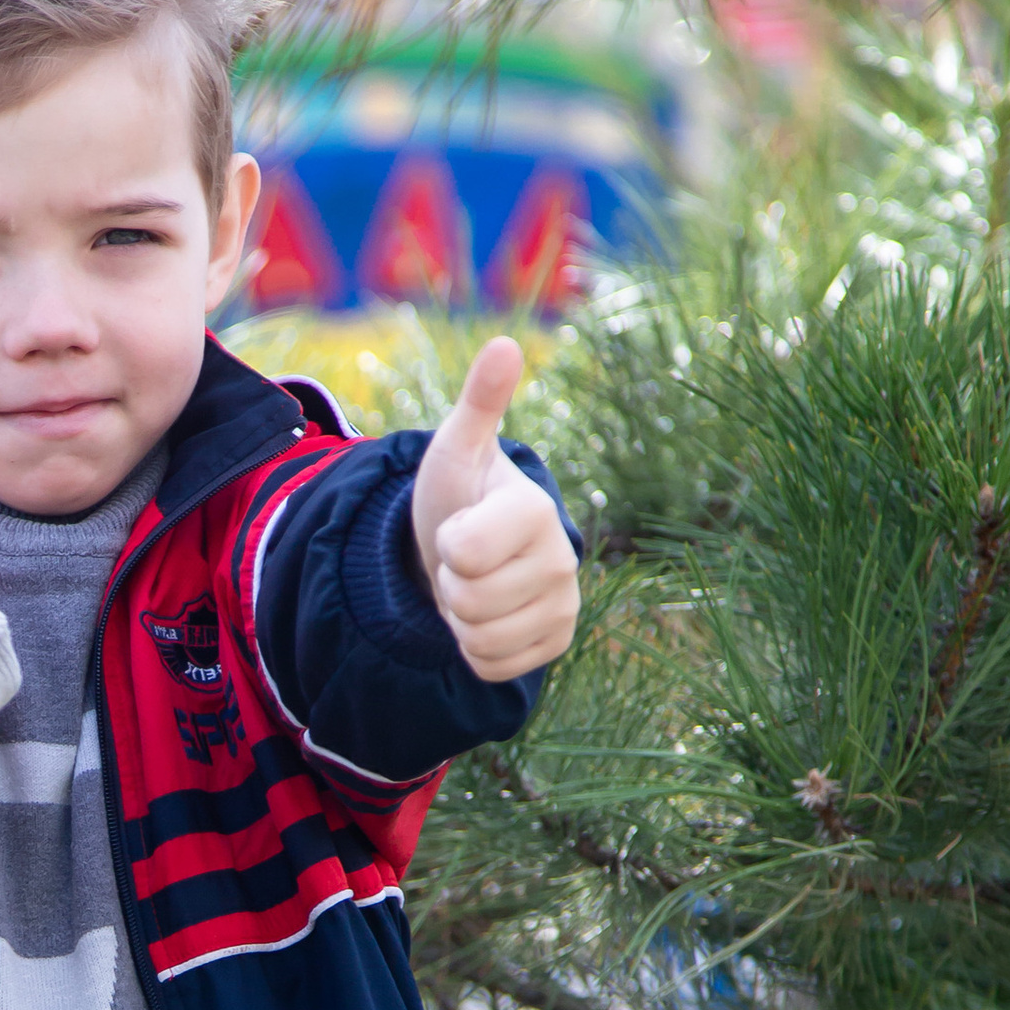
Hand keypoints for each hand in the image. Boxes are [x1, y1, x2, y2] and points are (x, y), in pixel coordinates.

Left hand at [410, 337, 581, 683]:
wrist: (471, 546)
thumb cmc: (461, 494)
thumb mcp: (457, 449)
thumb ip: (479, 403)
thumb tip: (505, 344)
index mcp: (537, 512)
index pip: (465, 553)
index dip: (447, 544)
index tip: (461, 526)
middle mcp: (563, 562)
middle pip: (469, 603)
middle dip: (451, 583)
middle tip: (464, 560)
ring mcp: (563, 608)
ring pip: (479, 640)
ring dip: (460, 617)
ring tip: (474, 583)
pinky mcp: (555, 644)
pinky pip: (491, 666)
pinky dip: (475, 648)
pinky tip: (487, 614)